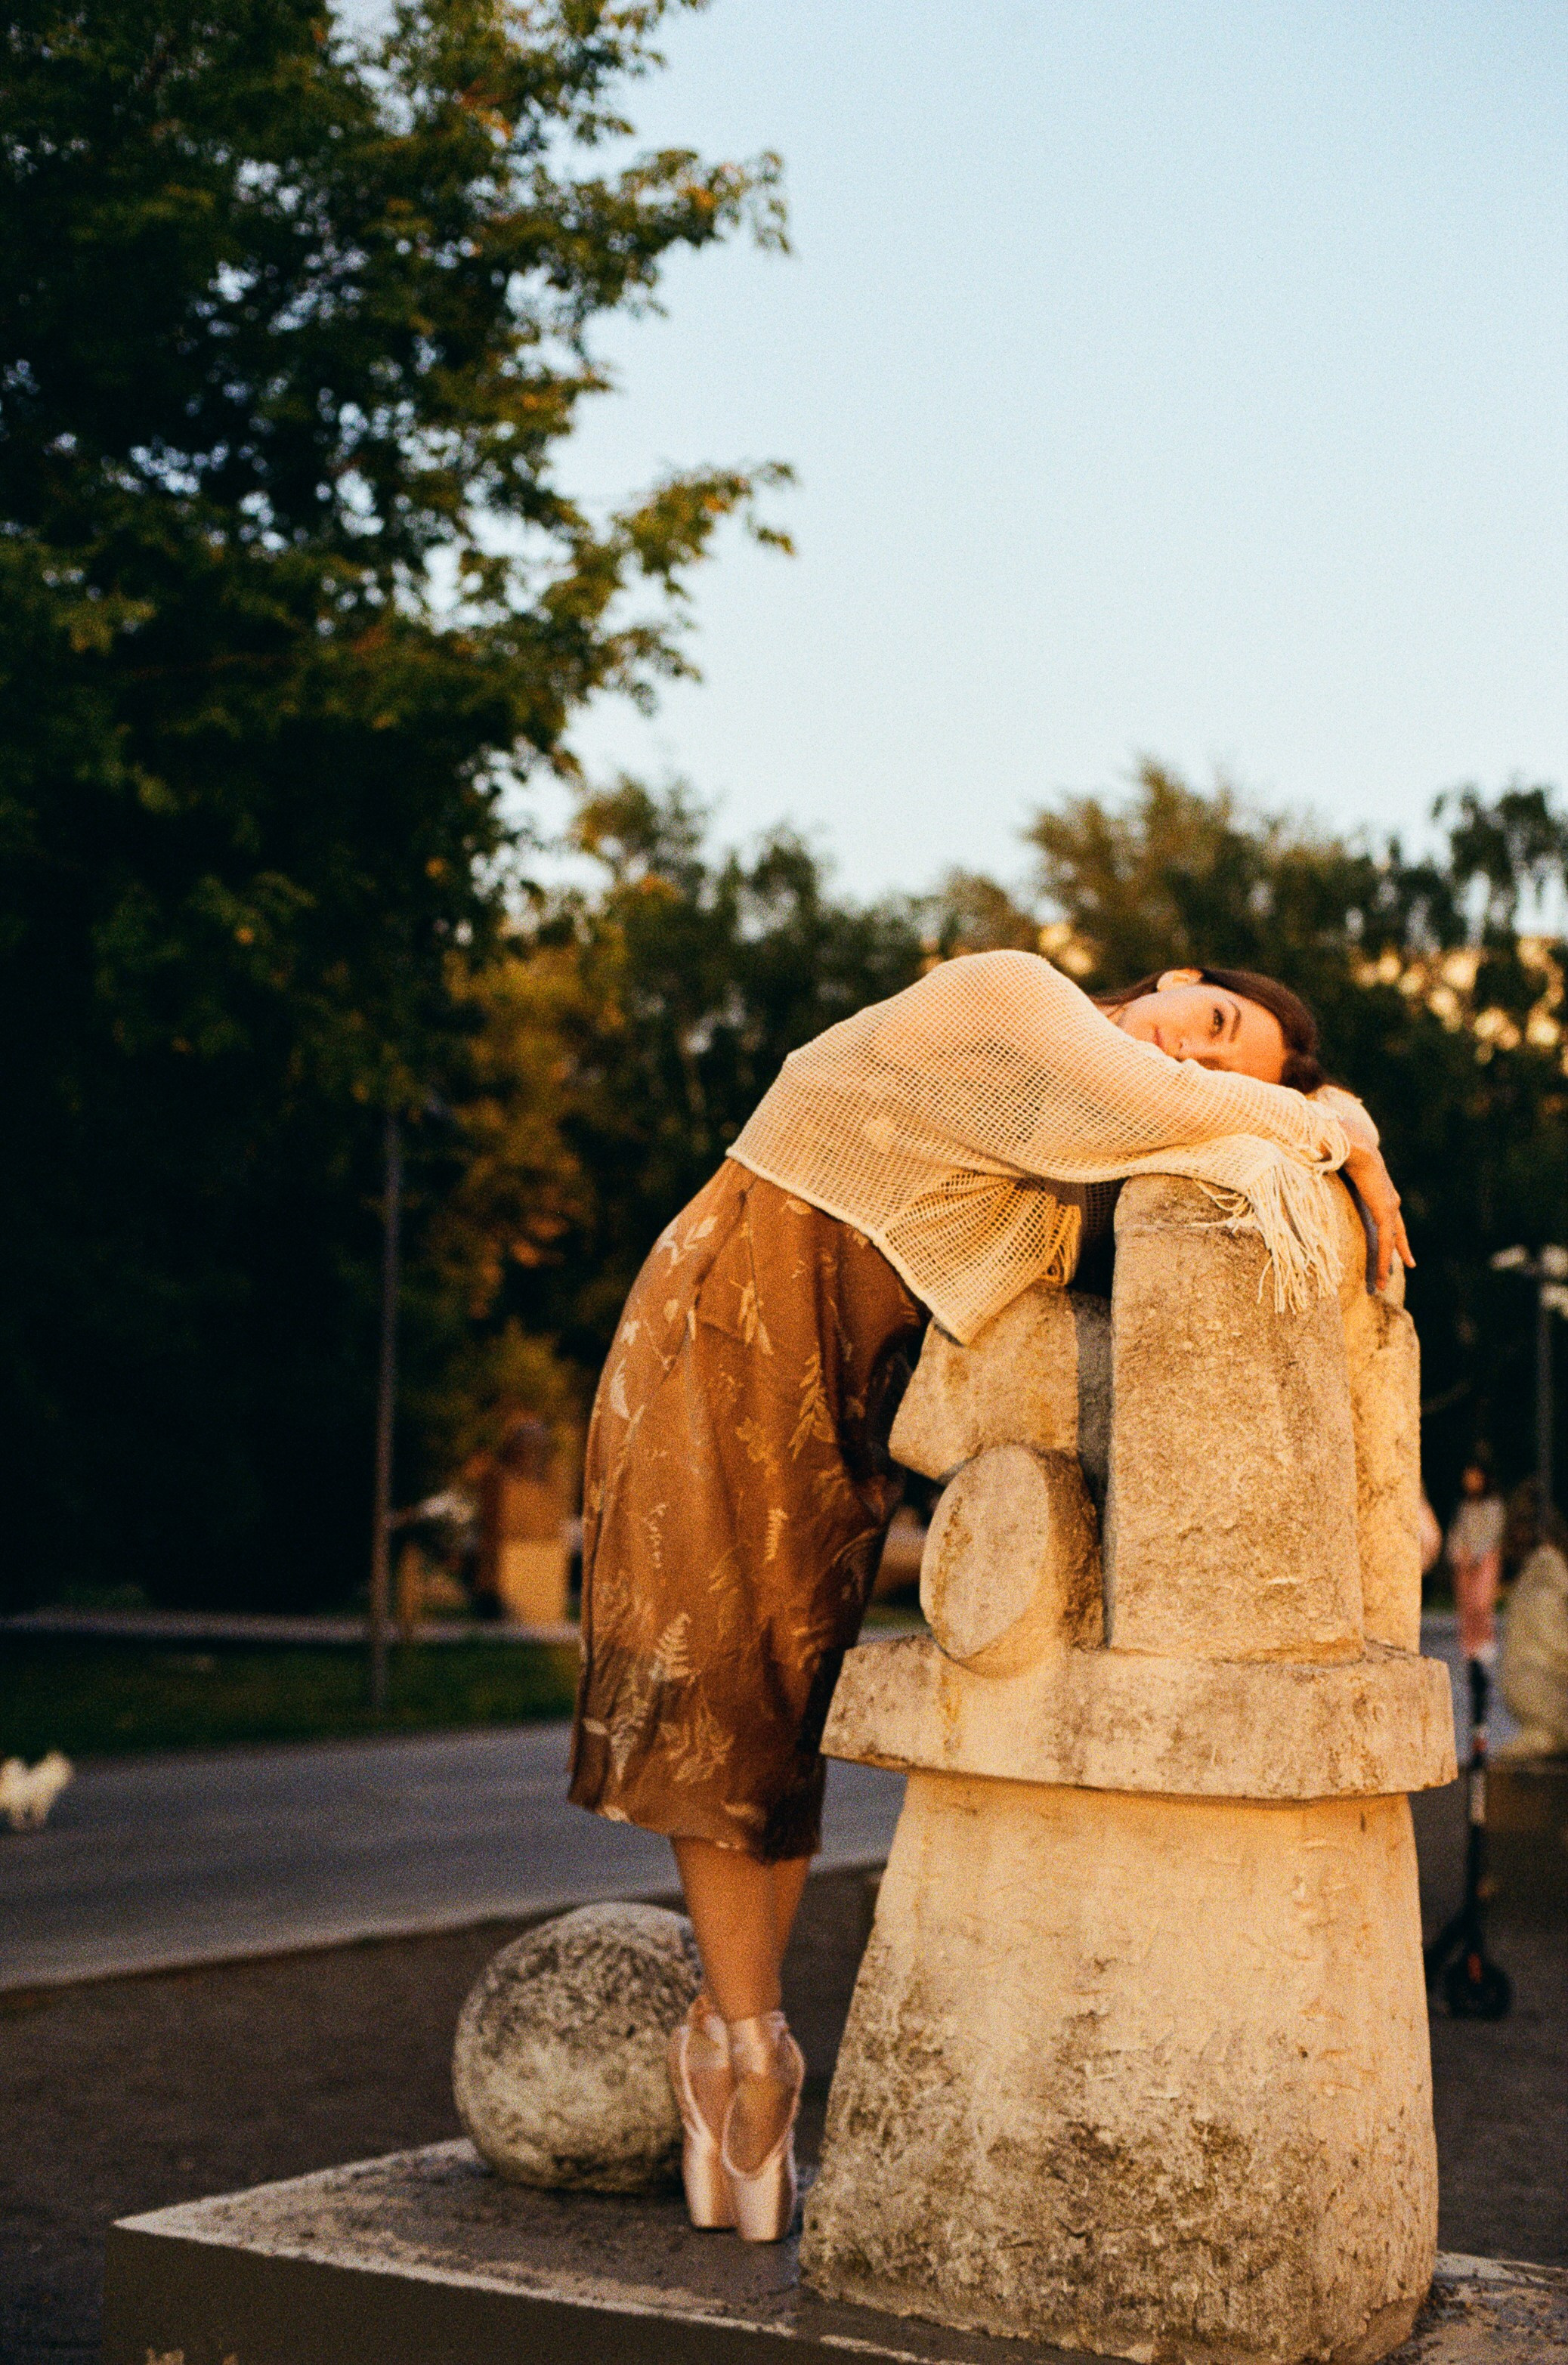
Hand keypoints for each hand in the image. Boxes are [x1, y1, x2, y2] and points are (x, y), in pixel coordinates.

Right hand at [1342, 1142, 1413, 1292]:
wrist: (1352, 1143)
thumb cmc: (1340, 1148)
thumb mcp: (1336, 1165)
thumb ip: (1327, 1168)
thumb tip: (1309, 1162)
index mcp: (1379, 1187)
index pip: (1387, 1214)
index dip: (1388, 1230)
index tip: (1390, 1243)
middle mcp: (1388, 1198)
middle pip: (1395, 1230)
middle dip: (1399, 1249)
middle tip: (1406, 1265)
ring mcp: (1389, 1206)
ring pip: (1390, 1241)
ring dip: (1386, 1263)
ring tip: (1382, 1282)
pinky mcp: (1385, 1212)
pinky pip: (1385, 1241)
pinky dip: (1383, 1260)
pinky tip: (1381, 1276)